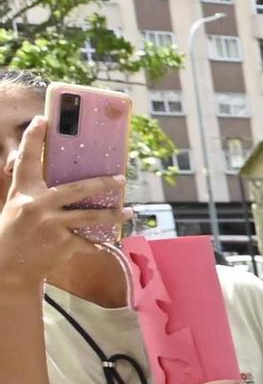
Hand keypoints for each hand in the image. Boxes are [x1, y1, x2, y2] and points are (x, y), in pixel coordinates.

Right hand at [0, 117, 123, 293]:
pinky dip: (96, 243)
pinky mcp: (62, 244)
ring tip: (129, 211)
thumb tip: (71, 177)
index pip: (27, 160)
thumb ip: (39, 191)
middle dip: (103, 183)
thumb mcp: (20, 205)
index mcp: (24, 192)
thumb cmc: (18, 230)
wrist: (10, 265)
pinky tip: (104, 243)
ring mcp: (51, 225)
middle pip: (76, 189)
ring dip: (114, 214)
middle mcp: (37, 205)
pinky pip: (87, 240)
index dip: (33, 138)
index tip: (42, 119)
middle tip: (122, 178)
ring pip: (91, 216)